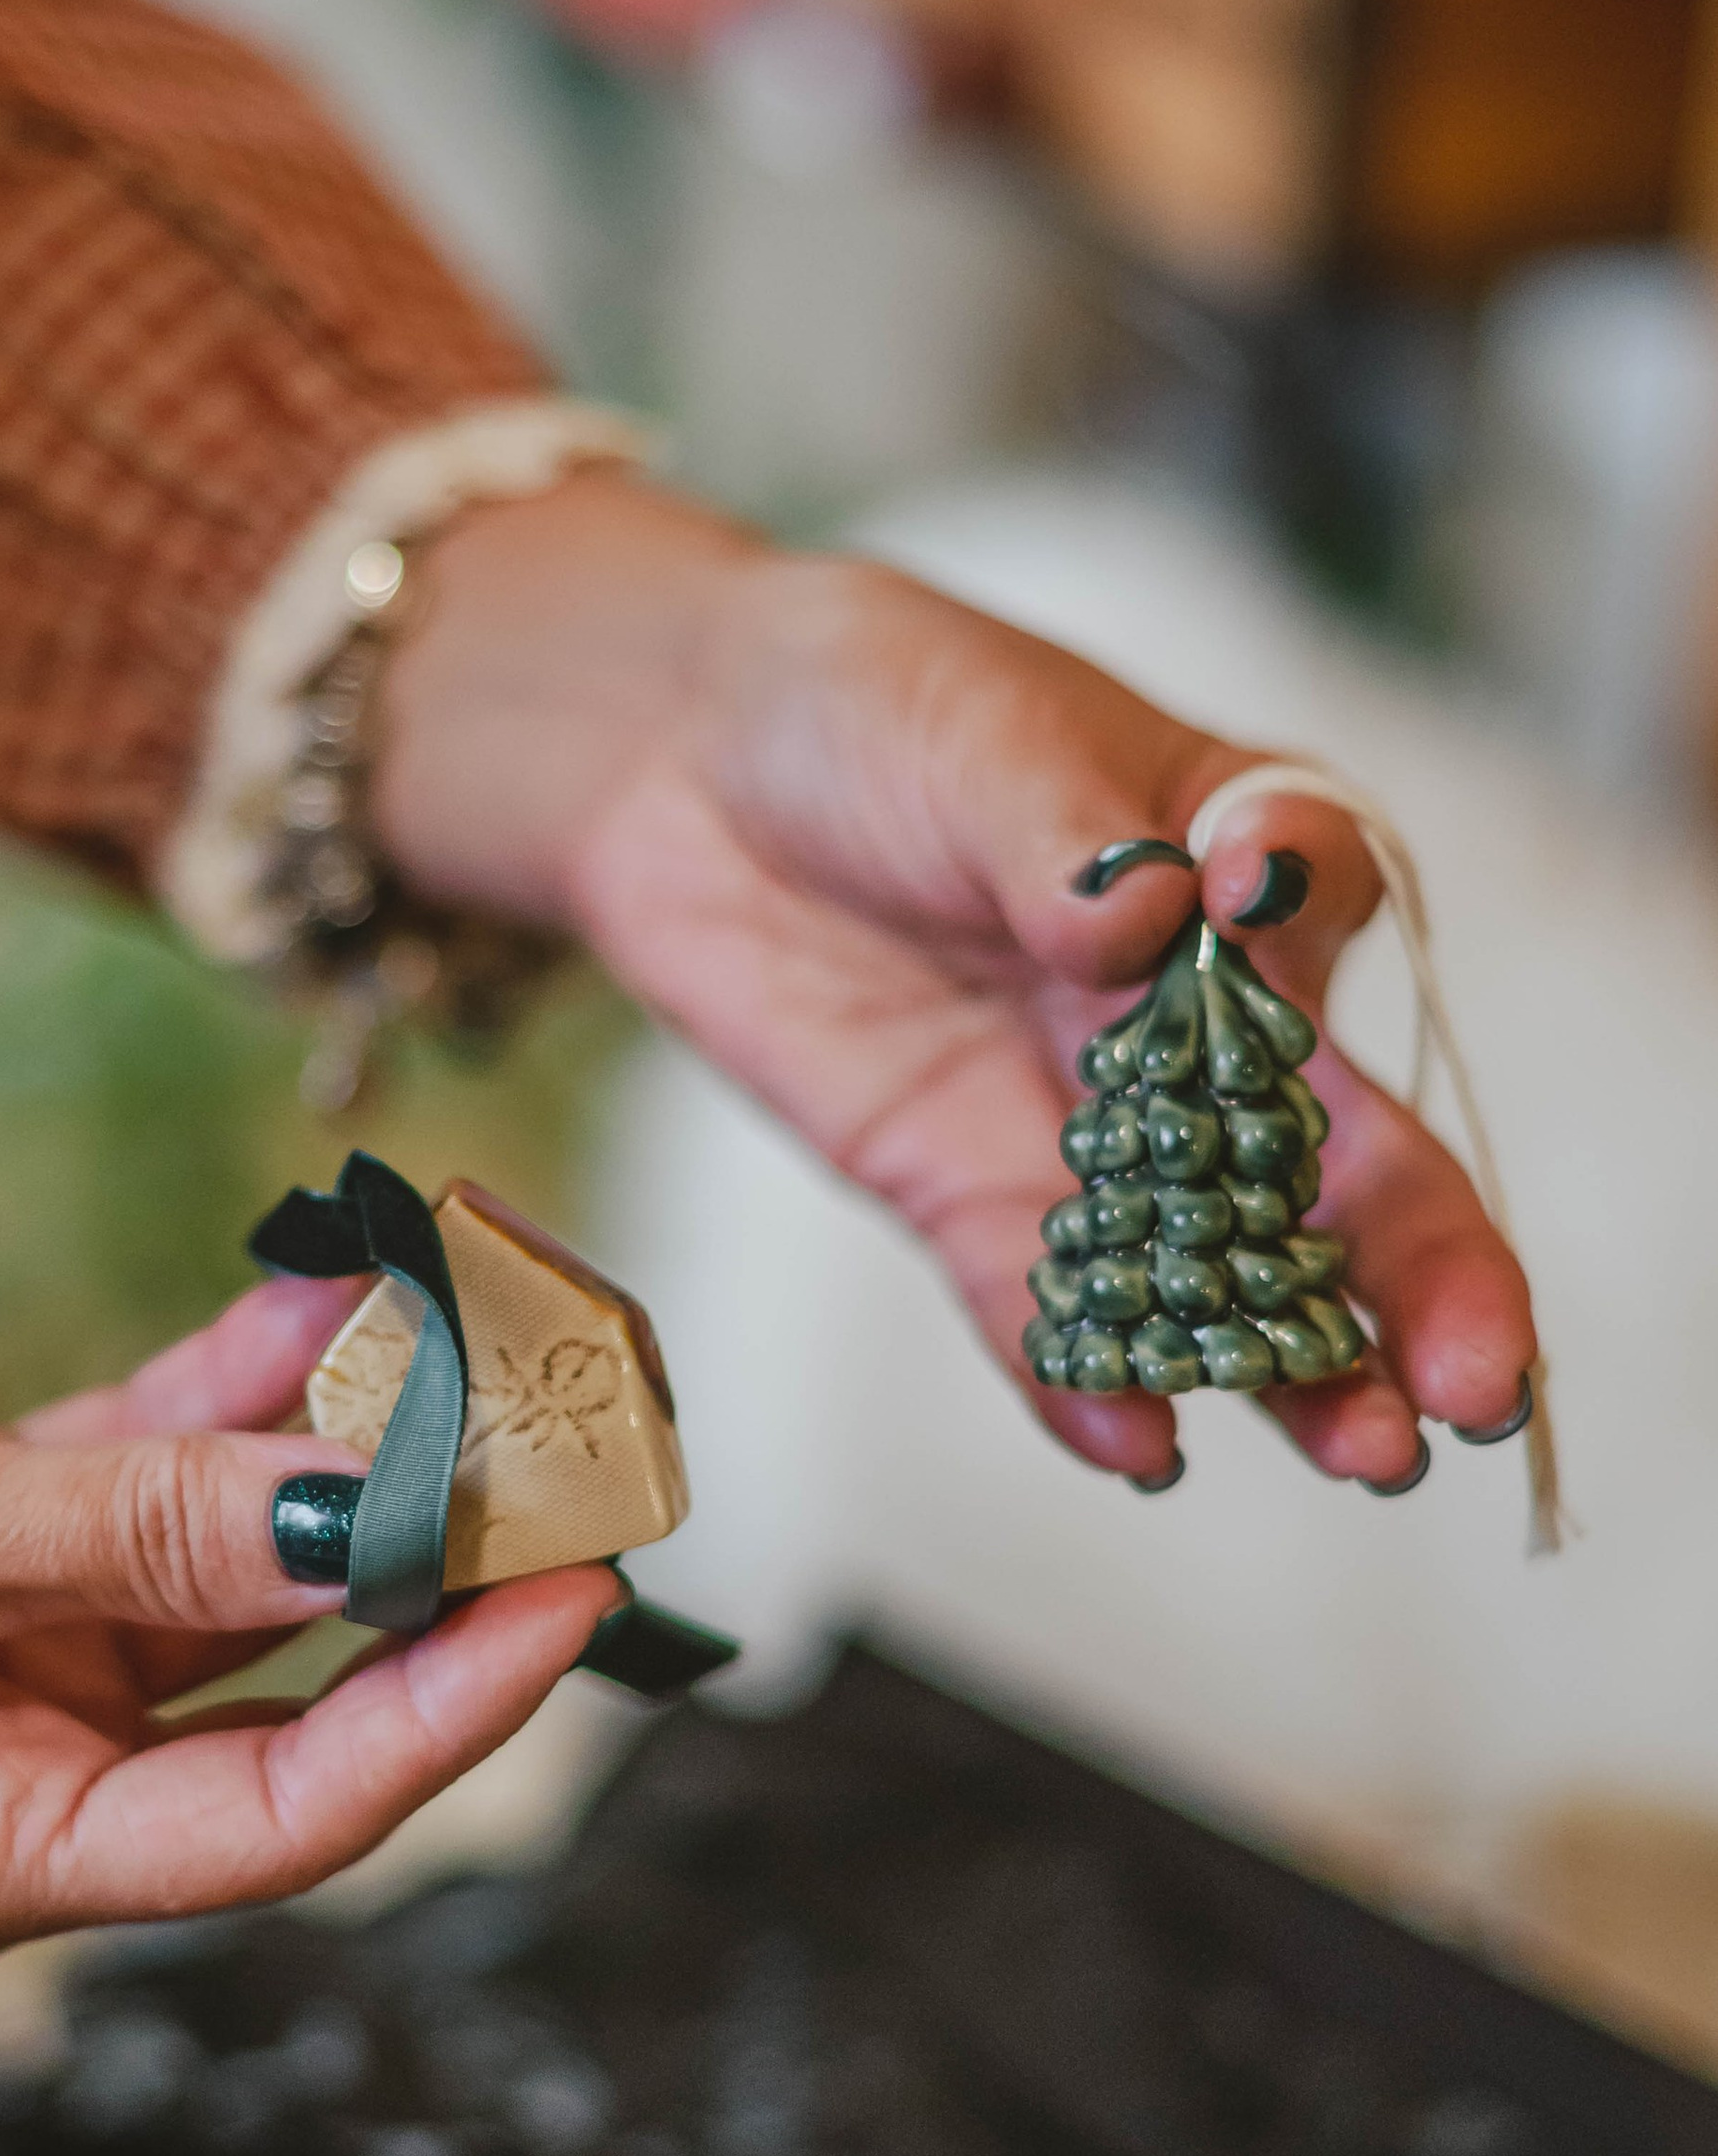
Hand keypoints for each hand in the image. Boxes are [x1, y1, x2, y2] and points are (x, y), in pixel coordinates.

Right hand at [0, 1275, 612, 1955]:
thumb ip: (144, 1527)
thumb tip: (360, 1514)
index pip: (279, 1816)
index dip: (442, 1709)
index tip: (571, 1589)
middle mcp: (10, 1776)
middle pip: (277, 1686)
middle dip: (415, 1560)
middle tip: (560, 1446)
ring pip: (223, 1561)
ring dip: (328, 1451)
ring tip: (462, 1334)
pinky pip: (140, 1476)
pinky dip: (222, 1399)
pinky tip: (319, 1306)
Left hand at [378, 472, 1533, 1489]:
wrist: (681, 761)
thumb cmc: (871, 702)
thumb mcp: (978, 729)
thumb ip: (1068, 834)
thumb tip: (1136, 920)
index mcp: (1234, 864)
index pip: (1317, 914)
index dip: (1313, 932)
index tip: (1260, 898)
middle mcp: (1194, 1018)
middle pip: (1335, 1158)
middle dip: (1418, 1276)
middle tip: (1474, 1386)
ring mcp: (1088, 1123)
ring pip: (1217, 1264)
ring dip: (1293, 1364)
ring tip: (1362, 1454)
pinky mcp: (965, 1190)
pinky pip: (1040, 1304)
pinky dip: (1089, 1380)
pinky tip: (1141, 1445)